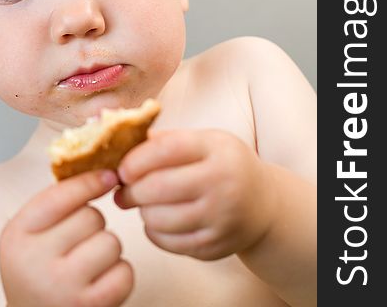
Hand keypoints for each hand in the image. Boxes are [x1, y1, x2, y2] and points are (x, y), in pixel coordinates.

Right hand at [0, 170, 132, 306]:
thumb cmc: (38, 269)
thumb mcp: (31, 232)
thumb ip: (57, 201)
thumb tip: (105, 170)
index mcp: (17, 235)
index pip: (61, 195)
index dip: (90, 181)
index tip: (109, 176)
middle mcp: (34, 262)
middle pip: (92, 217)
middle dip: (94, 225)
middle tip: (80, 242)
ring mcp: (61, 287)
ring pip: (111, 242)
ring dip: (108, 250)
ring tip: (89, 263)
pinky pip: (124, 272)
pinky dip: (120, 274)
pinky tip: (100, 281)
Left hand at [114, 129, 276, 260]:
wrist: (264, 204)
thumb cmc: (224, 165)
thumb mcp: (205, 142)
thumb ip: (168, 140)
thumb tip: (124, 144)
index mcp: (217, 150)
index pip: (168, 149)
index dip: (137, 159)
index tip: (122, 167)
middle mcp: (222, 183)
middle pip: (159, 187)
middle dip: (131, 190)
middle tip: (122, 189)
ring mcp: (220, 218)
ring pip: (160, 219)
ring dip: (142, 211)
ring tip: (144, 203)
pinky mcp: (215, 246)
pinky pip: (168, 242)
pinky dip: (154, 231)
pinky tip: (159, 220)